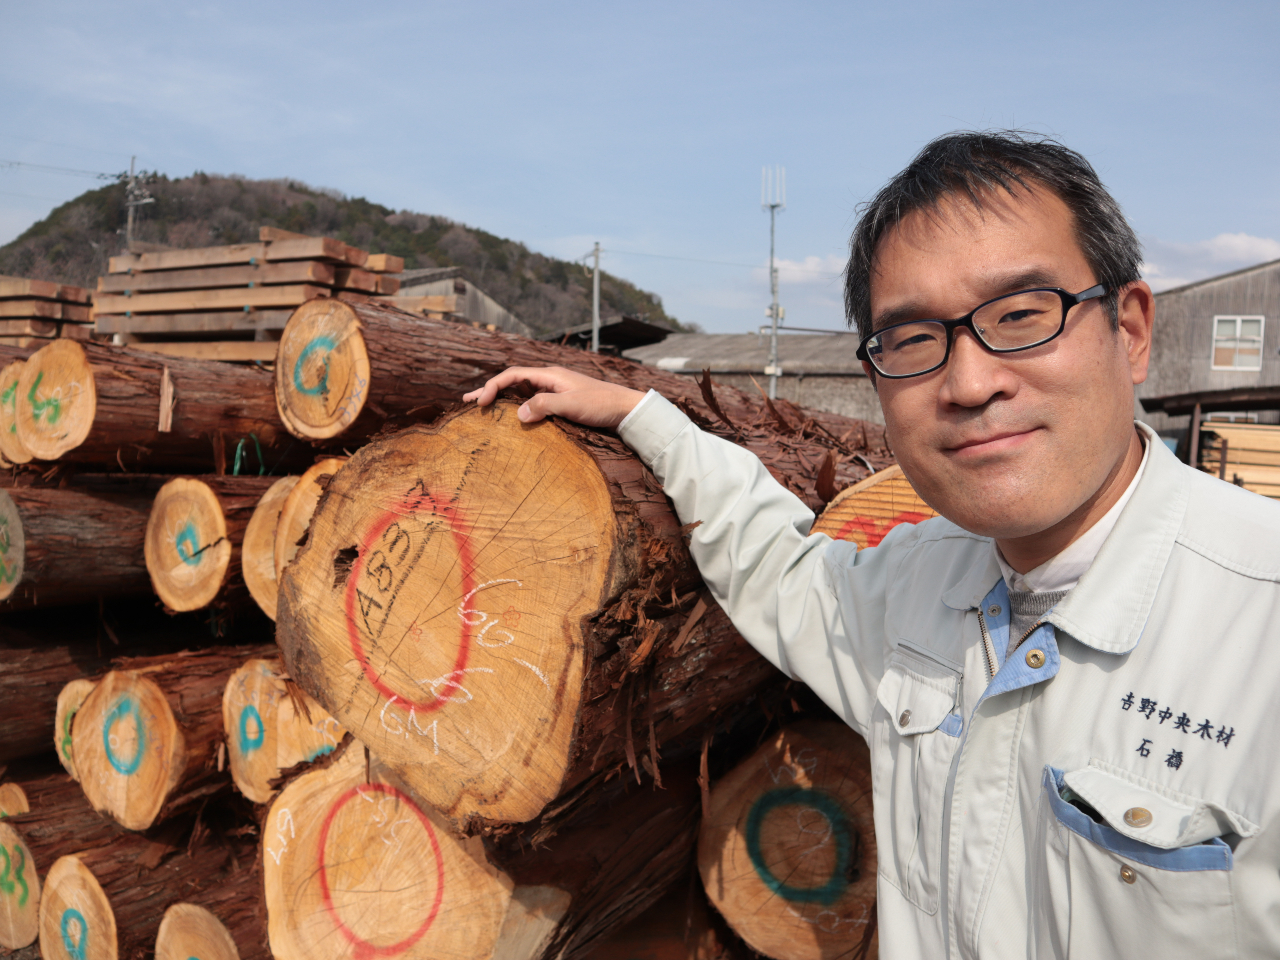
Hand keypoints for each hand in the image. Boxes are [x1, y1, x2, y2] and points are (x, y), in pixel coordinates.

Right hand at [463, 366, 646, 428]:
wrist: (627, 409)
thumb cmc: (602, 405)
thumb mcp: (572, 405)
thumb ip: (544, 406)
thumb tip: (517, 415)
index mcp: (550, 375)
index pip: (512, 375)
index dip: (493, 386)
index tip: (479, 403)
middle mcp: (550, 379)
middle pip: (512, 381)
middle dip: (489, 390)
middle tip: (467, 401)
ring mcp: (555, 390)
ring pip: (521, 391)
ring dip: (501, 398)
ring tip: (481, 406)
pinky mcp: (561, 402)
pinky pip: (533, 401)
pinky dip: (517, 406)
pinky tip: (512, 416)